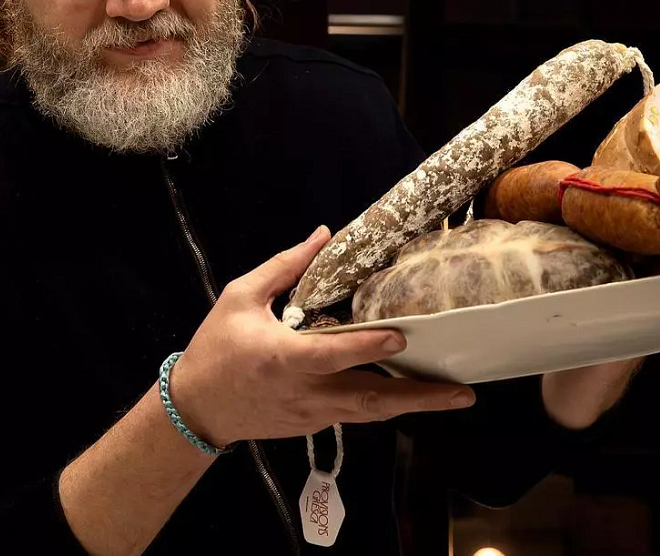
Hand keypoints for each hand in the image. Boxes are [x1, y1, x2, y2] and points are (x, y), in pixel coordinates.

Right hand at [167, 226, 475, 446]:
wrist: (196, 408)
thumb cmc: (216, 347)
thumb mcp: (240, 297)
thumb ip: (284, 267)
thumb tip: (323, 234)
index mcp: (282, 357)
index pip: (332, 355)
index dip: (366, 347)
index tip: (400, 337)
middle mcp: (304, 392)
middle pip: (370, 400)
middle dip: (419, 398)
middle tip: (463, 394)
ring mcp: (312, 415)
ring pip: (370, 414)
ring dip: (413, 405)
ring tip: (454, 396)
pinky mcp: (312, 425)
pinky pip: (355, 414)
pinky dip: (385, 404)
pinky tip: (413, 393)